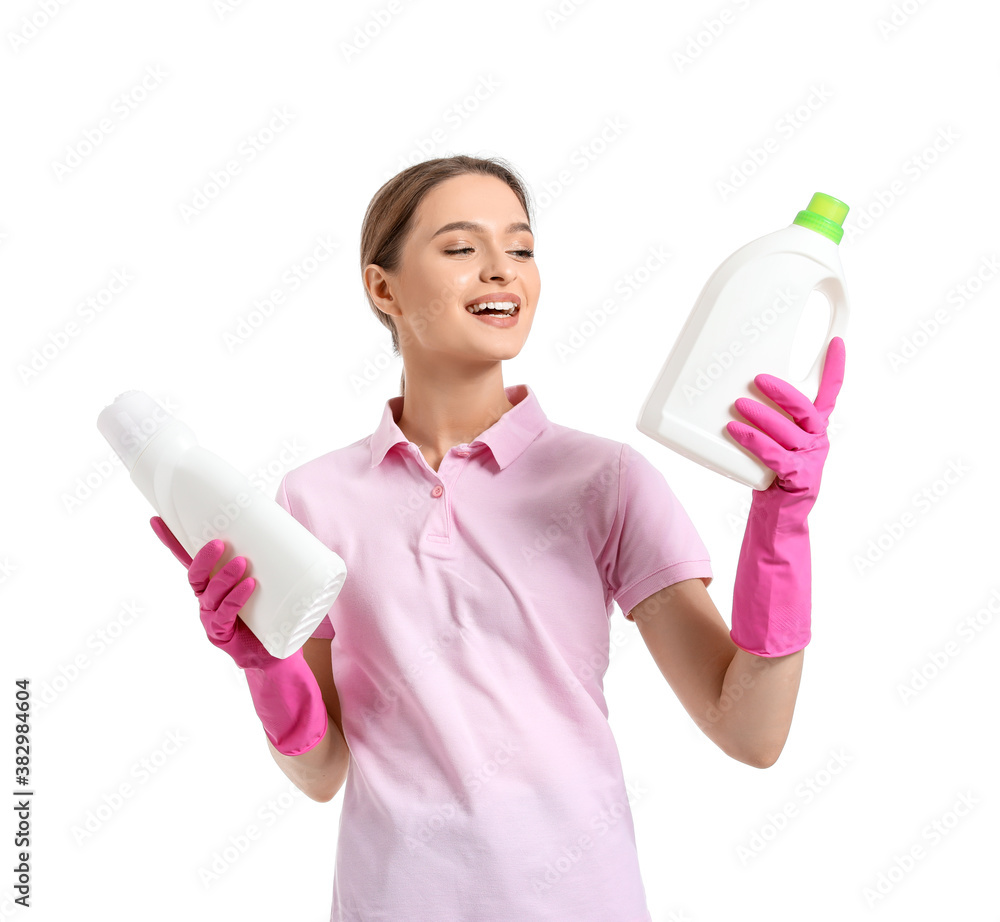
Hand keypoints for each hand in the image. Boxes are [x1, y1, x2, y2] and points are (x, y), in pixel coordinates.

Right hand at [150, 516, 276, 671]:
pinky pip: (225, 613)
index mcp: (209, 583)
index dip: (171, 542)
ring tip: (242, 563)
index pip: (186, 559)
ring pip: (210, 594)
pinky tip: (250, 586)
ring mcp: (211, 617)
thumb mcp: (263, 582)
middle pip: (195, 575)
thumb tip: (279, 526)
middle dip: (204, 558)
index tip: (157, 519)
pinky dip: (237, 598)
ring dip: (224, 576)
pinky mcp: (221, 633)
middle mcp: (205, 598)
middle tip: (220, 543)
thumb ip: (264, 561)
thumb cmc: (265, 612)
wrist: (270, 653)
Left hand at [725, 336, 844, 500]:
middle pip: (806, 409)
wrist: (778, 515)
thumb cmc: (771, 473)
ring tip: (738, 405)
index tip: (837, 343)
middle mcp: (817, 440)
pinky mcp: (798, 478)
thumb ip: (764, 419)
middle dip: (782, 392)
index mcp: (815, 428)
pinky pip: (775, 455)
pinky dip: (754, 441)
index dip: (836, 368)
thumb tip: (731, 393)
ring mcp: (810, 460)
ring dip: (762, 416)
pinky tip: (736, 431)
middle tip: (758, 380)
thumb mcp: (773, 441)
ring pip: (788, 432)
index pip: (831, 393)